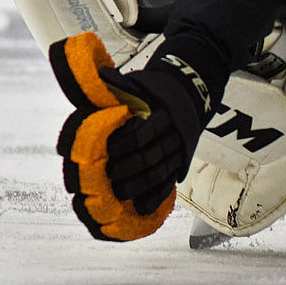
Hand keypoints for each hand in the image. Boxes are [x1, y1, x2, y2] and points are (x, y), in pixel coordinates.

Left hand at [50, 32, 212, 240]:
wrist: (188, 92)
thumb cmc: (149, 90)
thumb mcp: (135, 83)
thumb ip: (116, 84)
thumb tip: (97, 75)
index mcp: (157, 112)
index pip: (142, 131)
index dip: (124, 143)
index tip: (108, 150)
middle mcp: (171, 133)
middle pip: (151, 155)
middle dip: (130, 168)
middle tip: (110, 174)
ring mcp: (177, 150)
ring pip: (161, 172)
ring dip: (140, 186)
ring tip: (119, 193)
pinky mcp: (180, 164)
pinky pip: (170, 183)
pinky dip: (156, 197)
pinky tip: (141, 209)